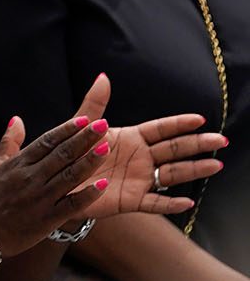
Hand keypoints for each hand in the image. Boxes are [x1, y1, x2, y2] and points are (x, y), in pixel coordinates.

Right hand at [0, 112, 107, 255]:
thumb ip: (9, 141)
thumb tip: (18, 119)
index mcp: (19, 164)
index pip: (47, 141)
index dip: (67, 129)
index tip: (85, 119)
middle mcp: (31, 178)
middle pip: (62, 155)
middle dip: (84, 139)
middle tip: (103, 125)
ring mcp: (40, 198)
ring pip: (70, 176)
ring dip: (89, 162)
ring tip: (107, 148)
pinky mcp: (47, 219)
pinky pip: (72, 205)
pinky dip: (88, 195)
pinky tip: (103, 184)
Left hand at [70, 73, 226, 216]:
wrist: (60, 181)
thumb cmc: (73, 152)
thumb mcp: (82, 126)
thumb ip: (94, 104)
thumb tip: (102, 77)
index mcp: (132, 138)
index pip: (161, 130)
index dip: (180, 125)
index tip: (200, 120)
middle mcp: (140, 158)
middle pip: (174, 150)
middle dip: (197, 145)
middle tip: (220, 140)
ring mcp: (138, 179)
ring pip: (171, 174)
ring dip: (193, 170)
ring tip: (215, 166)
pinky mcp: (131, 200)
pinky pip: (154, 203)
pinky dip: (170, 204)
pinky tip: (186, 202)